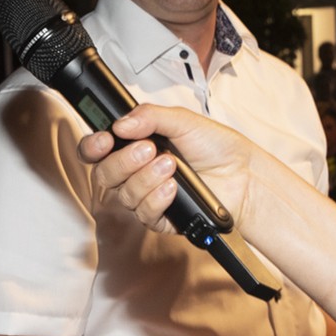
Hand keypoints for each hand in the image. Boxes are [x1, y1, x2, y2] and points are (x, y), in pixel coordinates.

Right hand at [79, 105, 257, 236]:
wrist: (242, 174)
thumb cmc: (215, 146)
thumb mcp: (183, 120)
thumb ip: (150, 116)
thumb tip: (121, 124)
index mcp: (134, 146)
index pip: (98, 150)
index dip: (93, 147)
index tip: (104, 140)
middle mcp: (135, 173)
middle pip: (105, 175)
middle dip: (123, 161)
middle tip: (148, 149)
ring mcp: (146, 196)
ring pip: (124, 195)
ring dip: (145, 178)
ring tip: (171, 165)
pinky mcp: (160, 218)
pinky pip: (144, 214)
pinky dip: (156, 199)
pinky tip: (172, 188)